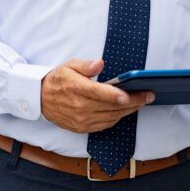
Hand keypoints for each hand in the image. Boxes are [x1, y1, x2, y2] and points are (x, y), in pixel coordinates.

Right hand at [40, 58, 154, 133]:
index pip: (101, 93)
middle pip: (112, 106)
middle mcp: (79, 106)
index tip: (132, 94)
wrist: (40, 99)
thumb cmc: (57, 80)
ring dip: (128, 110)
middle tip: (149, 96)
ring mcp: (81, 119)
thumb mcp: (68, 66)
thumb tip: (100, 63)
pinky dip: (118, 117)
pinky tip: (125, 110)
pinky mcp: (83, 128)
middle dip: (133, 101)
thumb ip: (86, 65)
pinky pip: (106, 124)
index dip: (118, 95)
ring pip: (112, 117)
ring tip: (141, 102)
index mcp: (76, 88)